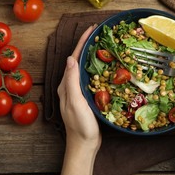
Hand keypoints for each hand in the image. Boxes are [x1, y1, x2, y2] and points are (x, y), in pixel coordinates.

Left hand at [57, 24, 100, 149]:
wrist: (84, 145)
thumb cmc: (80, 125)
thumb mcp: (75, 102)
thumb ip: (72, 81)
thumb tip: (70, 58)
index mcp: (66, 84)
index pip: (74, 58)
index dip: (82, 42)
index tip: (91, 29)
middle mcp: (71, 86)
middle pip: (79, 60)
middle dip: (88, 46)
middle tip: (100, 34)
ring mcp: (78, 92)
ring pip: (86, 69)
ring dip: (93, 56)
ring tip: (105, 46)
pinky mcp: (86, 98)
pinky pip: (92, 78)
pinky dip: (99, 69)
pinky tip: (107, 68)